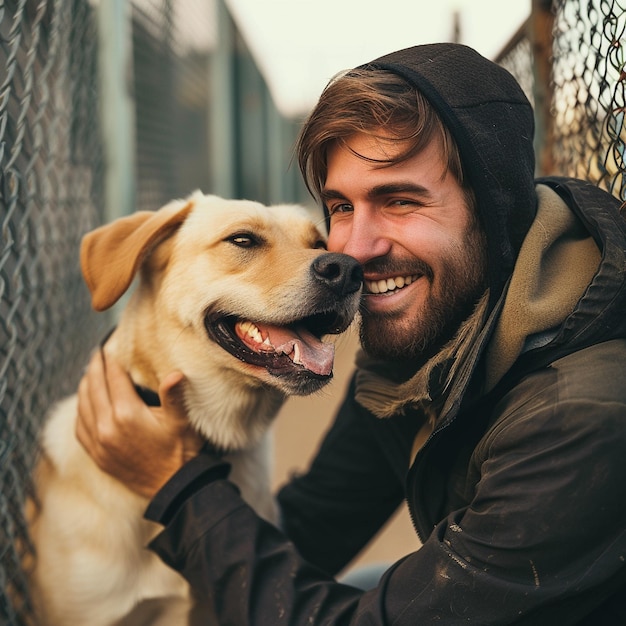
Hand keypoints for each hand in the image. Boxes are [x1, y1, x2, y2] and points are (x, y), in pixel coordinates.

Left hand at [76, 350, 203, 498]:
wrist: (172, 488)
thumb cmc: (180, 452)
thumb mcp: (180, 422)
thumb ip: (174, 396)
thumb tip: (175, 373)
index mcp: (126, 414)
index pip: (113, 377)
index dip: (112, 359)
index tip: (111, 346)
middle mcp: (106, 427)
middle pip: (93, 387)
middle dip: (95, 367)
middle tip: (97, 353)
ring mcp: (98, 442)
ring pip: (82, 404)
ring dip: (86, 385)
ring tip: (91, 372)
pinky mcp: (96, 454)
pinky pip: (79, 425)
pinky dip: (81, 408)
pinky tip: (86, 401)